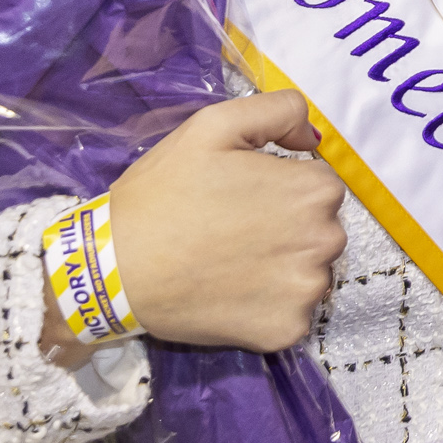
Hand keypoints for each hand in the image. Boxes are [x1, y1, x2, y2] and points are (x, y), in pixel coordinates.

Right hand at [97, 89, 344, 352]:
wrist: (116, 267)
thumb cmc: (165, 192)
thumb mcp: (213, 126)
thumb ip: (278, 111)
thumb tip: (312, 138)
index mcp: (315, 190)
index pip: (317, 185)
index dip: (279, 188)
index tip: (240, 198)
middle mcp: (326, 241)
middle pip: (319, 229)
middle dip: (286, 228)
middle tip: (232, 231)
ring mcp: (308, 291)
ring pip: (308, 273)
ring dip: (281, 269)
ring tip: (230, 264)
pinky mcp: (288, 331)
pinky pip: (291, 314)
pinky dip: (268, 307)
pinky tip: (231, 295)